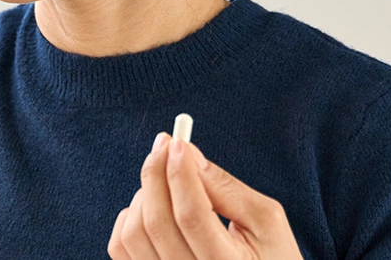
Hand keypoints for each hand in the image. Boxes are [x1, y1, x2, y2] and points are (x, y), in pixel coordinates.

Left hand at [107, 134, 301, 259]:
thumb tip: (186, 153)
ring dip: (144, 196)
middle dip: (156, 175)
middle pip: (157, 223)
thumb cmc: (270, 255)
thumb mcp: (266, 221)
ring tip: (166, 183)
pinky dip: (129, 217)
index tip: (178, 142)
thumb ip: (226, 187)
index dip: (181, 175)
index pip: (192, 217)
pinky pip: (120, 246)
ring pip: (133, 234)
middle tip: (163, 145)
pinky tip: (151, 207)